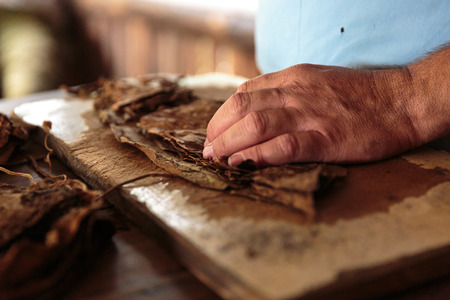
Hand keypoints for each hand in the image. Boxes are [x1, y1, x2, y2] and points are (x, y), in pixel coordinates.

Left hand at [203, 63, 424, 165]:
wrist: (401, 101)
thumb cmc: (358, 95)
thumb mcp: (316, 80)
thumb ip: (285, 91)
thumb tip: (255, 106)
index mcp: (292, 78)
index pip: (244, 93)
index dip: (222, 114)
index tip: (214, 132)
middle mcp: (296, 93)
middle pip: (242, 108)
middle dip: (218, 131)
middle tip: (209, 150)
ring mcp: (310, 115)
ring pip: (256, 124)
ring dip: (230, 144)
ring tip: (218, 159)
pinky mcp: (326, 138)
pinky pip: (283, 146)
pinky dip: (258, 156)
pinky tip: (243, 164)